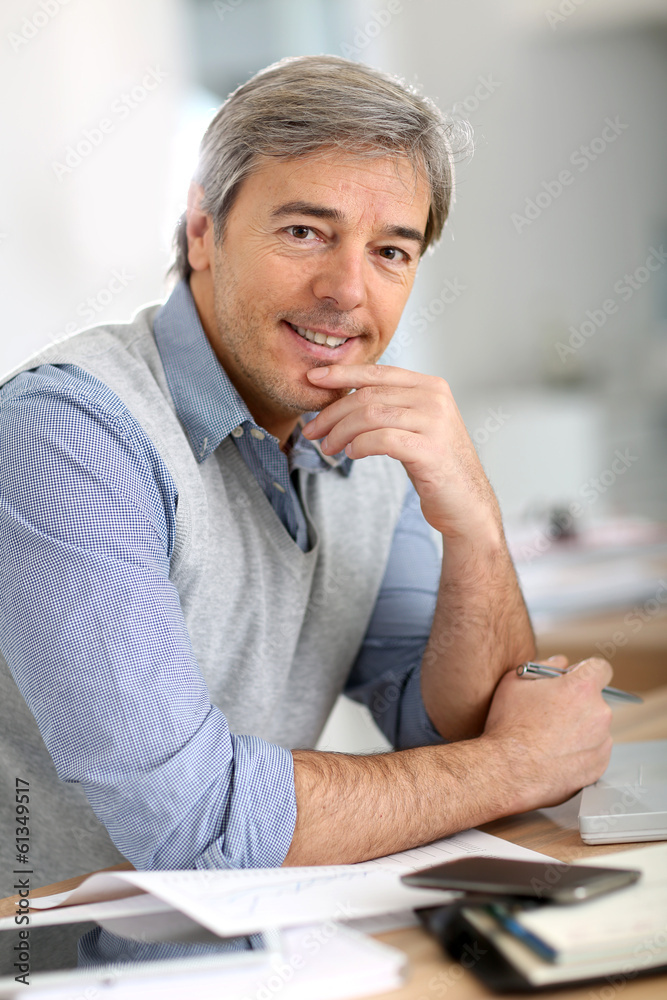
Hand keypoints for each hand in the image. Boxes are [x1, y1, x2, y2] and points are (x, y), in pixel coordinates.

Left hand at [304, 364, 499, 538]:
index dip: (342, 374)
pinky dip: (360, 445)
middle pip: (368, 396)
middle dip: (332, 413)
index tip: (313, 379)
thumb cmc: (435, 465)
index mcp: (430, 386)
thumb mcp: (414, 426)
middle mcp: (434, 399)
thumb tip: (343, 397)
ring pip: (370, 416)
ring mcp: (435, 423)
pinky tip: (351, 454)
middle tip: (312, 430)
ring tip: (328, 447)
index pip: (377, 372)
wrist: (466, 503)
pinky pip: (382, 440)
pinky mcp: (430, 450)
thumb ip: (390, 406)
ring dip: (340, 432)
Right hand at [481, 655, 613, 812]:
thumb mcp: (515, 682)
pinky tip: (556, 753)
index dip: (587, 671)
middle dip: (577, 703)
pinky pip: (595, 751)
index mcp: (581, 687)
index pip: (601, 668)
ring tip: (550, 738)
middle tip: (552, 713)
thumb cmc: (509, 726)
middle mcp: (598, 712)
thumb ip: (544, 666)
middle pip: (595, 700)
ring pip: (595, 727)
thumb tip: (560, 664)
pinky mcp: (599, 765)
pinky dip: (581, 751)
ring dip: (580, 728)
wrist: (508, 770)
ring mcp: (602, 741)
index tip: (577, 679)